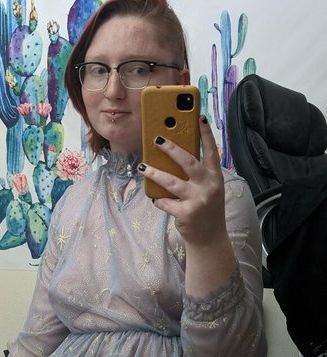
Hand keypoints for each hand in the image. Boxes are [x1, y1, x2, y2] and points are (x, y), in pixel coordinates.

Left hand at [139, 117, 227, 247]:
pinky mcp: (186, 213)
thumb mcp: (209, 189)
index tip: (200, 117)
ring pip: (171, 182)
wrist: (209, 238)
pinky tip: (155, 198)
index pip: (211, 151)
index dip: (206, 134)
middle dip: (171, 148)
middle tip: (157, 138)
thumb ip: (198, 175)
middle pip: (188, 162)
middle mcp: (209, 187)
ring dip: (154, 173)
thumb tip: (175, 156)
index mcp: (215, 178)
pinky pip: (166, 202)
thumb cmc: (206, 209)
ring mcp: (198, 200)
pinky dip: (158, 200)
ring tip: (143, 167)